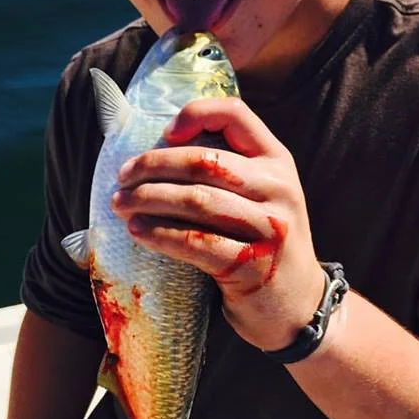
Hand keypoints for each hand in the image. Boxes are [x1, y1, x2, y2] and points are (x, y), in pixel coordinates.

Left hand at [111, 97, 325, 350]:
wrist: (297, 304)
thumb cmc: (262, 241)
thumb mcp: (261, 194)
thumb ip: (228, 168)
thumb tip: (157, 147)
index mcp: (277, 160)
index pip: (235, 115)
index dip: (195, 114)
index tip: (164, 133)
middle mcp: (279, 188)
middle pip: (205, 160)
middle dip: (153, 165)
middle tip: (123, 177)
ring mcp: (270, 227)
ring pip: (196, 200)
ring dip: (148, 199)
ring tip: (121, 204)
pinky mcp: (253, 265)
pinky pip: (195, 242)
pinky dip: (159, 234)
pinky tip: (138, 231)